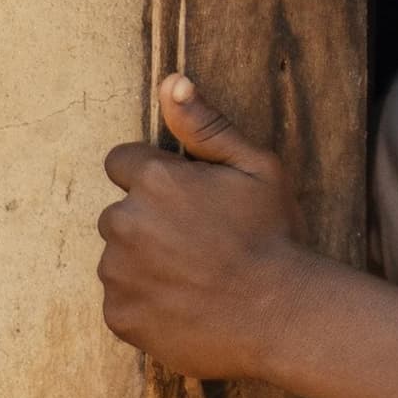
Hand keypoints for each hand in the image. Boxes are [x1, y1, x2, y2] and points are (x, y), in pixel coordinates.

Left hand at [97, 75, 313, 383]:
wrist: (280, 315)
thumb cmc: (274, 235)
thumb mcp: (257, 168)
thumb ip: (206, 124)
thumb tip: (171, 81)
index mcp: (155, 180)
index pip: (122, 163)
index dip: (154, 178)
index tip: (185, 199)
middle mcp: (124, 222)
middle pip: (120, 212)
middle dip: (149, 221)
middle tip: (199, 242)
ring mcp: (117, 273)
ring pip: (118, 257)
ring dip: (144, 262)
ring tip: (195, 276)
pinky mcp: (118, 315)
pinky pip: (121, 299)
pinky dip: (145, 301)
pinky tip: (185, 303)